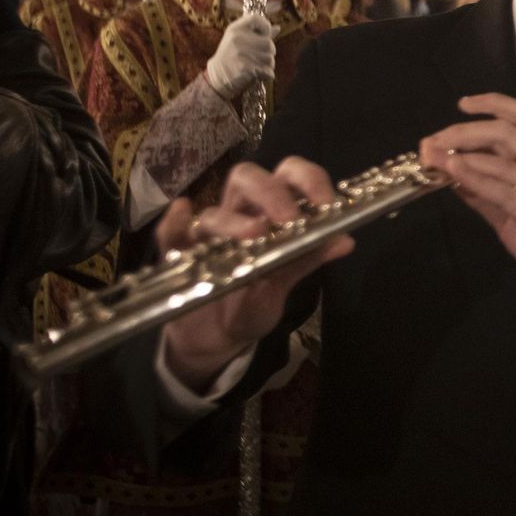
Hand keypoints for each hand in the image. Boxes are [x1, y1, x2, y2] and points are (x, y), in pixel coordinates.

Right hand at [158, 158, 353, 391]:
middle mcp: (238, 213)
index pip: (289, 177)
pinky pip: (170, 232)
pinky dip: (174, 221)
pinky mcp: (178, 254)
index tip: (326, 202)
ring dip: (234, 220)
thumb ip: (308, 259)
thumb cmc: (254, 303)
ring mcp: (206, 234)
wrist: (219, 339)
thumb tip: (345, 240)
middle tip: (288, 218)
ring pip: (214, 210)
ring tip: (254, 235)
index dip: (309, 180)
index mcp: (271, 212)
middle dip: (270, 191)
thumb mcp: (285, 283)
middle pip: (247, 177)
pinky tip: (182, 212)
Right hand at [206, 12, 275, 98]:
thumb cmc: (231, 56)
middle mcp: (238, 39)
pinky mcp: (245, 68)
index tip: (265, 35)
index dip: (265, 26)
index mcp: (235, 29)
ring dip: (268, 65)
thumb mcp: (239, 39)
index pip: (255, 18)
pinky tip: (258, 75)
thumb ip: (258, 34)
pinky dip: (267, 75)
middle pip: (269, 43)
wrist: (217, 76)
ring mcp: (241, 54)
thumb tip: (278, 27)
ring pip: (270, 59)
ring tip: (256, 66)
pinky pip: (268, 72)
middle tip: (259, 57)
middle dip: (268, 52)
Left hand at [417, 93, 515, 341]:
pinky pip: (503, 190)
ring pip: (502, 154)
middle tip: (431, 141)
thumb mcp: (515, 218)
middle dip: (462, 130)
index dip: (494, 104)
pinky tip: (453, 173)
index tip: (464, 104)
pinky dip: (475, 177)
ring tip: (431, 155)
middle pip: (504, 131)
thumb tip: (456, 181)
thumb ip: (487, 198)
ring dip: (460, 151)